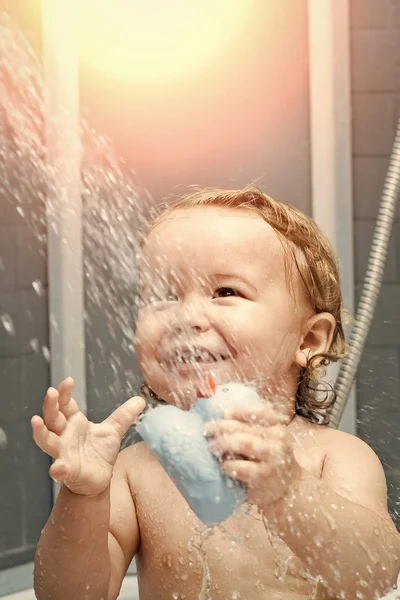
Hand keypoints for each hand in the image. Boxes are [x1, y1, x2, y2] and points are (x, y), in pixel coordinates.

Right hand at [31, 377, 144, 496]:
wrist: (99, 479)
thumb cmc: (100, 453)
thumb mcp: (113, 431)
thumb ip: (124, 415)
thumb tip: (140, 399)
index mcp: (74, 423)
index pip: (65, 404)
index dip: (64, 393)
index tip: (68, 381)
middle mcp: (64, 436)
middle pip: (52, 418)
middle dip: (50, 405)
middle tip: (51, 392)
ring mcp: (63, 453)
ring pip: (46, 440)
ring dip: (40, 432)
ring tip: (36, 421)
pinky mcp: (67, 471)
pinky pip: (59, 470)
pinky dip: (57, 469)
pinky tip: (58, 468)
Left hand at [205, 403, 301, 511]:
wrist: (290, 487)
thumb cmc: (270, 457)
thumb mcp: (267, 439)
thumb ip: (250, 427)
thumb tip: (222, 416)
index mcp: (278, 425)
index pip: (261, 411)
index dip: (241, 410)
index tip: (225, 413)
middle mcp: (278, 439)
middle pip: (246, 427)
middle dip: (222, 427)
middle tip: (207, 430)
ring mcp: (273, 458)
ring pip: (244, 443)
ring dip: (223, 443)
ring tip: (212, 447)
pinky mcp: (265, 477)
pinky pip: (242, 467)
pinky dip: (229, 465)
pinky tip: (224, 466)